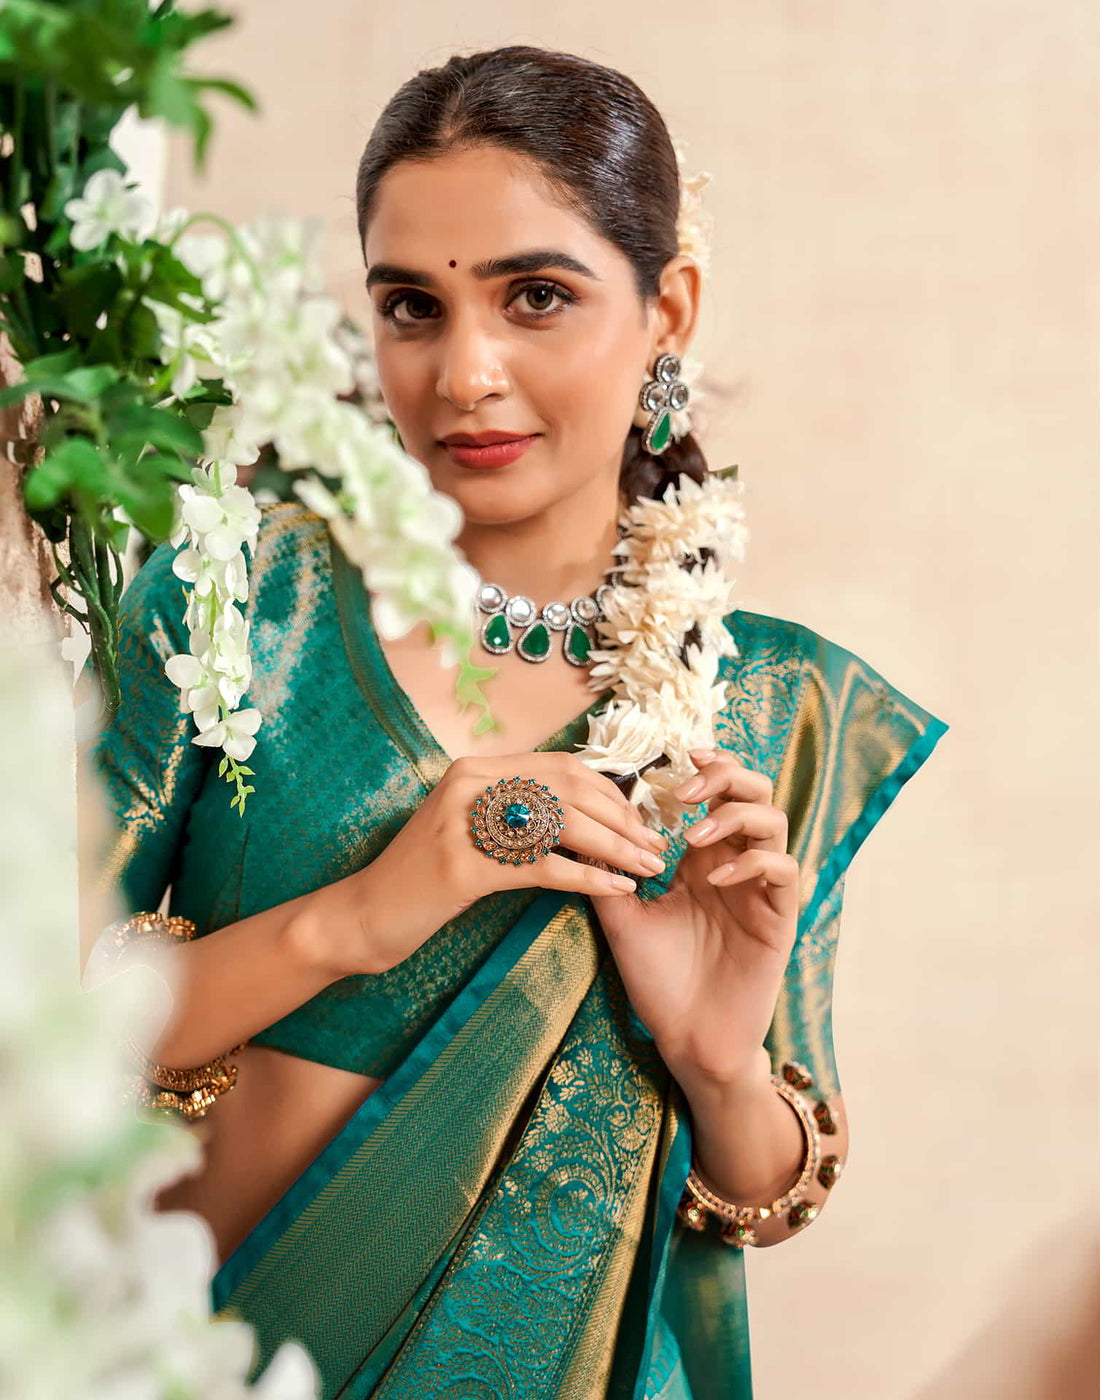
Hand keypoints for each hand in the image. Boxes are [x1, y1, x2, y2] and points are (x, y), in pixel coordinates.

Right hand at [342, 752, 670, 975]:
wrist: (361, 915)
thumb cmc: (422, 879)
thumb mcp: (468, 831)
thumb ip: (514, 813)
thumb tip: (584, 814)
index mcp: (475, 769)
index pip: (563, 766)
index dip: (611, 792)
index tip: (640, 821)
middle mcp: (470, 783)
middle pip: (570, 790)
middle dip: (622, 819)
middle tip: (655, 847)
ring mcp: (463, 821)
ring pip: (563, 824)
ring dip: (615, 848)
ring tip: (646, 869)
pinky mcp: (463, 865)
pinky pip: (543, 866)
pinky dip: (586, 878)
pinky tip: (615, 891)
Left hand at [588, 748, 799, 1087]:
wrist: (687, 1038)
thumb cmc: (658, 980)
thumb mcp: (620, 918)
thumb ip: (605, 873)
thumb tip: (575, 827)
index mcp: (702, 858)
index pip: (718, 791)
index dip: (708, 765)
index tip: (677, 754)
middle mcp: (735, 864)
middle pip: (755, 791)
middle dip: (725, 776)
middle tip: (686, 789)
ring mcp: (761, 889)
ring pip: (775, 820)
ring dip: (734, 816)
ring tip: (693, 837)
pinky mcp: (779, 918)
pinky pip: (782, 869)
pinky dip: (751, 862)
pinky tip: (713, 880)